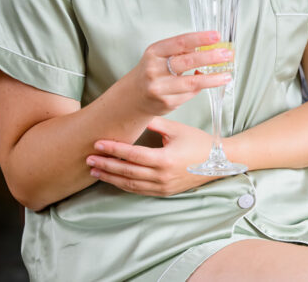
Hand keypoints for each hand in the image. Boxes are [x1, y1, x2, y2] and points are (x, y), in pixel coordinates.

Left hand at [87, 116, 216, 195]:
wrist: (219, 162)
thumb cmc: (199, 143)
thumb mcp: (176, 129)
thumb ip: (154, 123)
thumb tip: (135, 116)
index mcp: (165, 160)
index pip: (132, 155)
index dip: (113, 149)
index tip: (98, 144)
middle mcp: (162, 176)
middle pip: (127, 172)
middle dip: (106, 164)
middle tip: (88, 158)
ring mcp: (163, 187)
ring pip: (130, 184)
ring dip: (110, 177)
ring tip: (94, 170)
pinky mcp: (164, 192)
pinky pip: (139, 190)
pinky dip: (123, 184)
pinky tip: (112, 179)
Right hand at [123, 31, 232, 116]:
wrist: (133, 97)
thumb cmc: (153, 71)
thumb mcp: (160, 56)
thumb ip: (180, 51)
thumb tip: (209, 46)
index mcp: (154, 52)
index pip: (180, 42)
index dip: (200, 38)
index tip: (216, 36)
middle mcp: (154, 70)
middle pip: (187, 62)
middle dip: (210, 57)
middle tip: (227, 54)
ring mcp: (160, 88)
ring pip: (192, 82)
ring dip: (213, 78)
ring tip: (228, 75)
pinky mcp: (166, 103)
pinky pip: (190, 93)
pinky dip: (200, 87)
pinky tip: (208, 82)